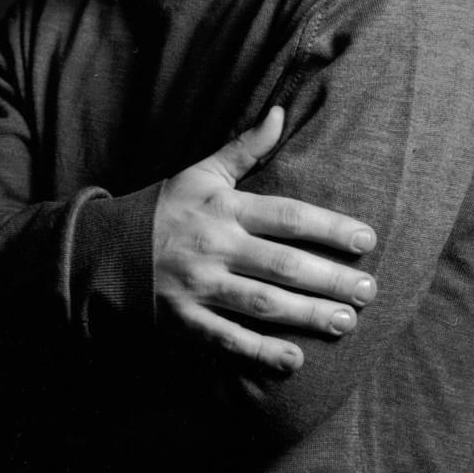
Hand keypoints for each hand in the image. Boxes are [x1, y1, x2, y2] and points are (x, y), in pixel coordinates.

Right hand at [153, 106, 376, 371]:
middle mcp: (215, 246)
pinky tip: (294, 361)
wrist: (104, 248)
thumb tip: (280, 111)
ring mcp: (199, 286)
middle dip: (331, 279)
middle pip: (284, 264)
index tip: (367, 241)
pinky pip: (227, 339)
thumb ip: (246, 146)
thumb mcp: (202, 171)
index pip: (288, 216)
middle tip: (369, 291)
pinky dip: (260, 352)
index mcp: (224, 207)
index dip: (330, 228)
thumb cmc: (165, 208)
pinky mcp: (184, 321)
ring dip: (308, 315)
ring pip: (263, 303)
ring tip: (346, 322)